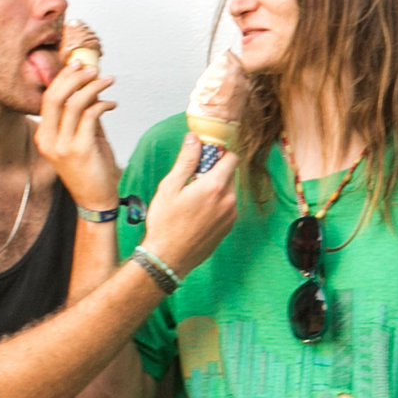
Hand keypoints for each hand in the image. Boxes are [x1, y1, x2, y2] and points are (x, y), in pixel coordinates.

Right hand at [35, 54, 118, 208]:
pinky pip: (90, 116)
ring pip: (74, 103)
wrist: (96, 201)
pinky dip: (103, 104)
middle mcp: (48, 140)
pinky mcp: (80, 150)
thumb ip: (83, 117)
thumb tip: (90, 89)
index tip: (78, 65)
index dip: (62, 78)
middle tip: (93, 69)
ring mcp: (62, 146)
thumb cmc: (91, 171)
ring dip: (93, 87)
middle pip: (56, 96)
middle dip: (75, 77)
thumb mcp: (83, 140)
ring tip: (108, 81)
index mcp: (43, 137)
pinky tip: (112, 104)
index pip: (48, 99)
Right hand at [143, 135, 242, 277]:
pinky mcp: (228, 227)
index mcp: (215, 187)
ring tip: (192, 198)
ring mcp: (231, 216)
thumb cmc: (166, 224)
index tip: (204, 155)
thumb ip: (186, 160)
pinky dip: (216, 203)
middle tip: (191, 179)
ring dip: (214, 188)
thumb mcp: (170, 186)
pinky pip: (227, 207)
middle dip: (213, 171)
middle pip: (229, 174)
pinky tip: (197, 212)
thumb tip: (194, 139)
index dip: (219, 153)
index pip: (231, 158)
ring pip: (228, 191)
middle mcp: (229, 200)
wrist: (169, 258)